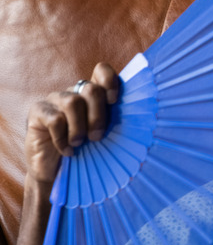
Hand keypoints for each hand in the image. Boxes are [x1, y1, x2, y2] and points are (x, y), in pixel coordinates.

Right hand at [25, 63, 118, 183]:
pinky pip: (55, 119)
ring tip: (79, 144)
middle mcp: (75, 93)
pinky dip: (63, 138)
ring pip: (73, 102)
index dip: (109, 80)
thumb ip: (116, 124)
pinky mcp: (38, 111)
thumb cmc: (87, 153)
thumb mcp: (106, 137)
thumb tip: (142, 121)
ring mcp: (55, 100)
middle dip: (98, 116)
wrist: (57, 173)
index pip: (101, 71)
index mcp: (94, 95)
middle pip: (91, 89)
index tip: (114, 100)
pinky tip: (66, 150)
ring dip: (79, 128)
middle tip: (97, 137)